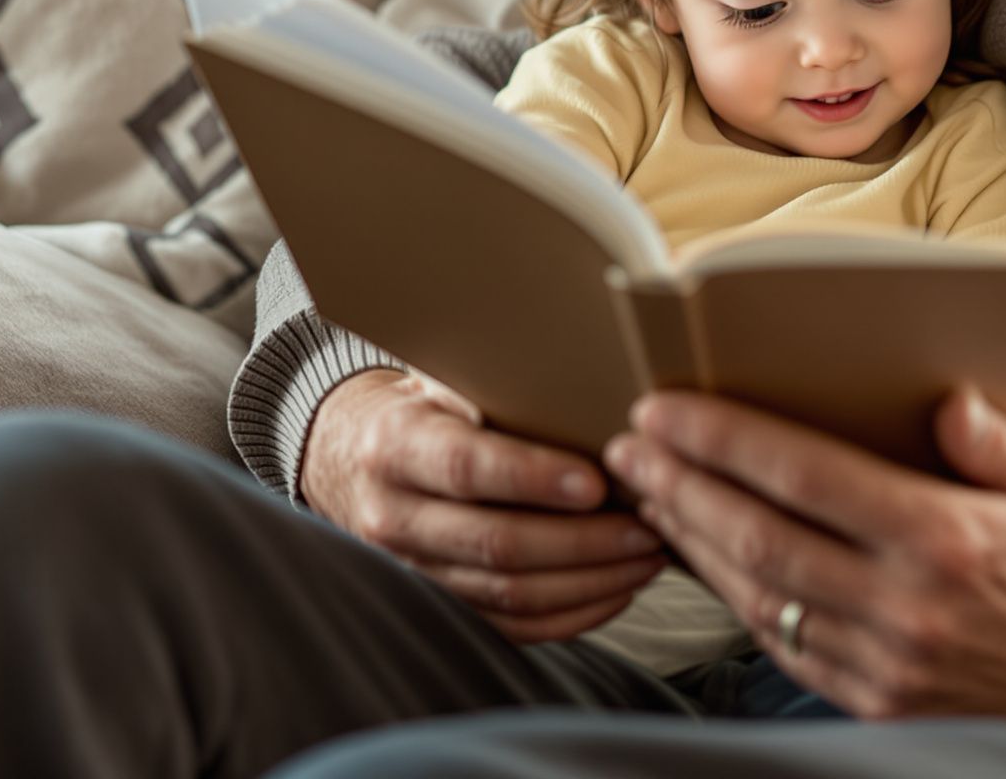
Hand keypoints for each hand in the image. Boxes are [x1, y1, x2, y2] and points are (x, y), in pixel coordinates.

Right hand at [302, 369, 664, 644]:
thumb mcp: (445, 378)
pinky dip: (572, 615)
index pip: (465, 467)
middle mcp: (394, 515)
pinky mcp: (437, 605)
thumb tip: (590, 380)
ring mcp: (412, 570)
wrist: (356, 458)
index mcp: (396, 446)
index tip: (597, 482)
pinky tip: (617, 589)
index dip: (532, 478)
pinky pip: (510, 627)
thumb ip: (497, 383)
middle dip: (585, 540)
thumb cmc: (429, 407)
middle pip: (497, 543)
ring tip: (648, 555)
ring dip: (590, 580)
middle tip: (648, 523)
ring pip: (509, 594)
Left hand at [604, 388, 1005, 760]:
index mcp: (947, 540)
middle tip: (629, 444)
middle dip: (682, 486)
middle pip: (760, 538)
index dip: (722, 440)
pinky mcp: (885, 707)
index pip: (804, 477)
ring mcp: (891, 668)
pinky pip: (790, 649)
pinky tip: (711, 561)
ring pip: (760, 599)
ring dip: (694, 544)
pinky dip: (739, 601)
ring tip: (651, 494)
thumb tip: (938, 397)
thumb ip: (990, 440)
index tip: (665, 409)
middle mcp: (909, 610)